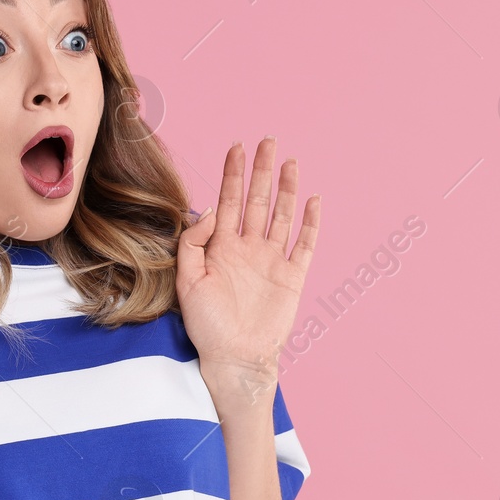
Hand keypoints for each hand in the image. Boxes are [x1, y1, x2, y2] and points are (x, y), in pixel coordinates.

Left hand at [175, 139, 319, 404]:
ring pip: (282, 215)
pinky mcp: (292, 277)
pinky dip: (309, 222)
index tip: (237, 147)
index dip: (233, 174)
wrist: (234, 358)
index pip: (229, 200)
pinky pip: (304, 244)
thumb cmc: (206, 326)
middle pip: (258, 200)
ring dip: (286, 188)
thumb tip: (212, 210)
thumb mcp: (186, 281)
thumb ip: (194, 243)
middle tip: (267, 141)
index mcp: (222, 247)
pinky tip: (313, 200)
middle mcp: (248, 248)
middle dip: (262, 170)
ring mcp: (272, 261)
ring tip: (290, 162)